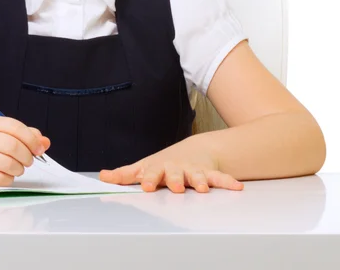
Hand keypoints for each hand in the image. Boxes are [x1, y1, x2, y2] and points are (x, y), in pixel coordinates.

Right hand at [0, 116, 49, 185]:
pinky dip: (8, 179)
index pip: (15, 127)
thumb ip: (27, 137)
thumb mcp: (6, 136)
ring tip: (18, 169)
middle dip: (26, 156)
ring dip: (18, 169)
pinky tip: (7, 176)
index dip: (31, 139)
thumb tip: (45, 142)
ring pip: (6, 163)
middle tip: (28, 161)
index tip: (39, 149)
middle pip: (12, 145)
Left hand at [99, 136, 243, 193]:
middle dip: (175, 180)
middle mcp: (176, 169)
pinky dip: (228, 182)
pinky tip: (236, 187)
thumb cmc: (165, 163)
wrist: (193, 150)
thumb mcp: (144, 166)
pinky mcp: (209, 174)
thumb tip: (103, 176)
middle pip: (175, 174)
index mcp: (159, 168)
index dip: (149, 179)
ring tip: (203, 189)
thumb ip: (125, 174)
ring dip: (200, 181)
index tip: (147, 186)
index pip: (152, 173)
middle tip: (176, 187)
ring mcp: (193, 171)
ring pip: (197, 176)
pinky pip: (219, 178)